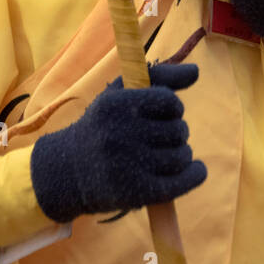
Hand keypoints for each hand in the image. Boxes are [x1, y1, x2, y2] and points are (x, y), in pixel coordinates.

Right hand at [30, 62, 206, 221]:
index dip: (173, 108)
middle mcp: (119, 134)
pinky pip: (181, 182)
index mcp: (115, 106)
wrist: (67, 171)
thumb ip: (160, 76)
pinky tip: (196, 170)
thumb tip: (196, 71)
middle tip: (160, 139)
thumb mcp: (121, 93)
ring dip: (182, 155)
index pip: (170, 101)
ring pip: (182, 156)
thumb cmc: (102, 125)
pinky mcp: (135, 193)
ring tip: (165, 155)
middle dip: (176, 133)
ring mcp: (127, 166)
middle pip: (179, 130)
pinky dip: (195, 174)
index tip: (165, 114)